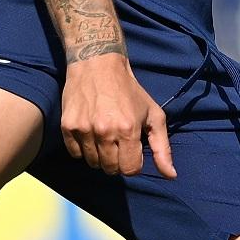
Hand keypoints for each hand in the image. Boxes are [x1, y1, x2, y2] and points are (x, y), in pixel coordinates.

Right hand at [59, 54, 175, 177]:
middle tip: (118, 143)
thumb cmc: (129, 91)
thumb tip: (171, 175)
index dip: (133, 164)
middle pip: (111, 169)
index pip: (130, 169)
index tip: (132, 152)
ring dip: (100, 156)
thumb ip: (162, 148)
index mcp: (128, 129)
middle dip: (117, 161)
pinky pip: (76, 154)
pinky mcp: (68, 126)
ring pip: (93, 163)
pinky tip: (91, 133)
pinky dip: (83, 149)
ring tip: (104, 137)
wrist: (97, 64)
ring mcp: (84, 129)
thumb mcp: (153, 115)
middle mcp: (105, 131)